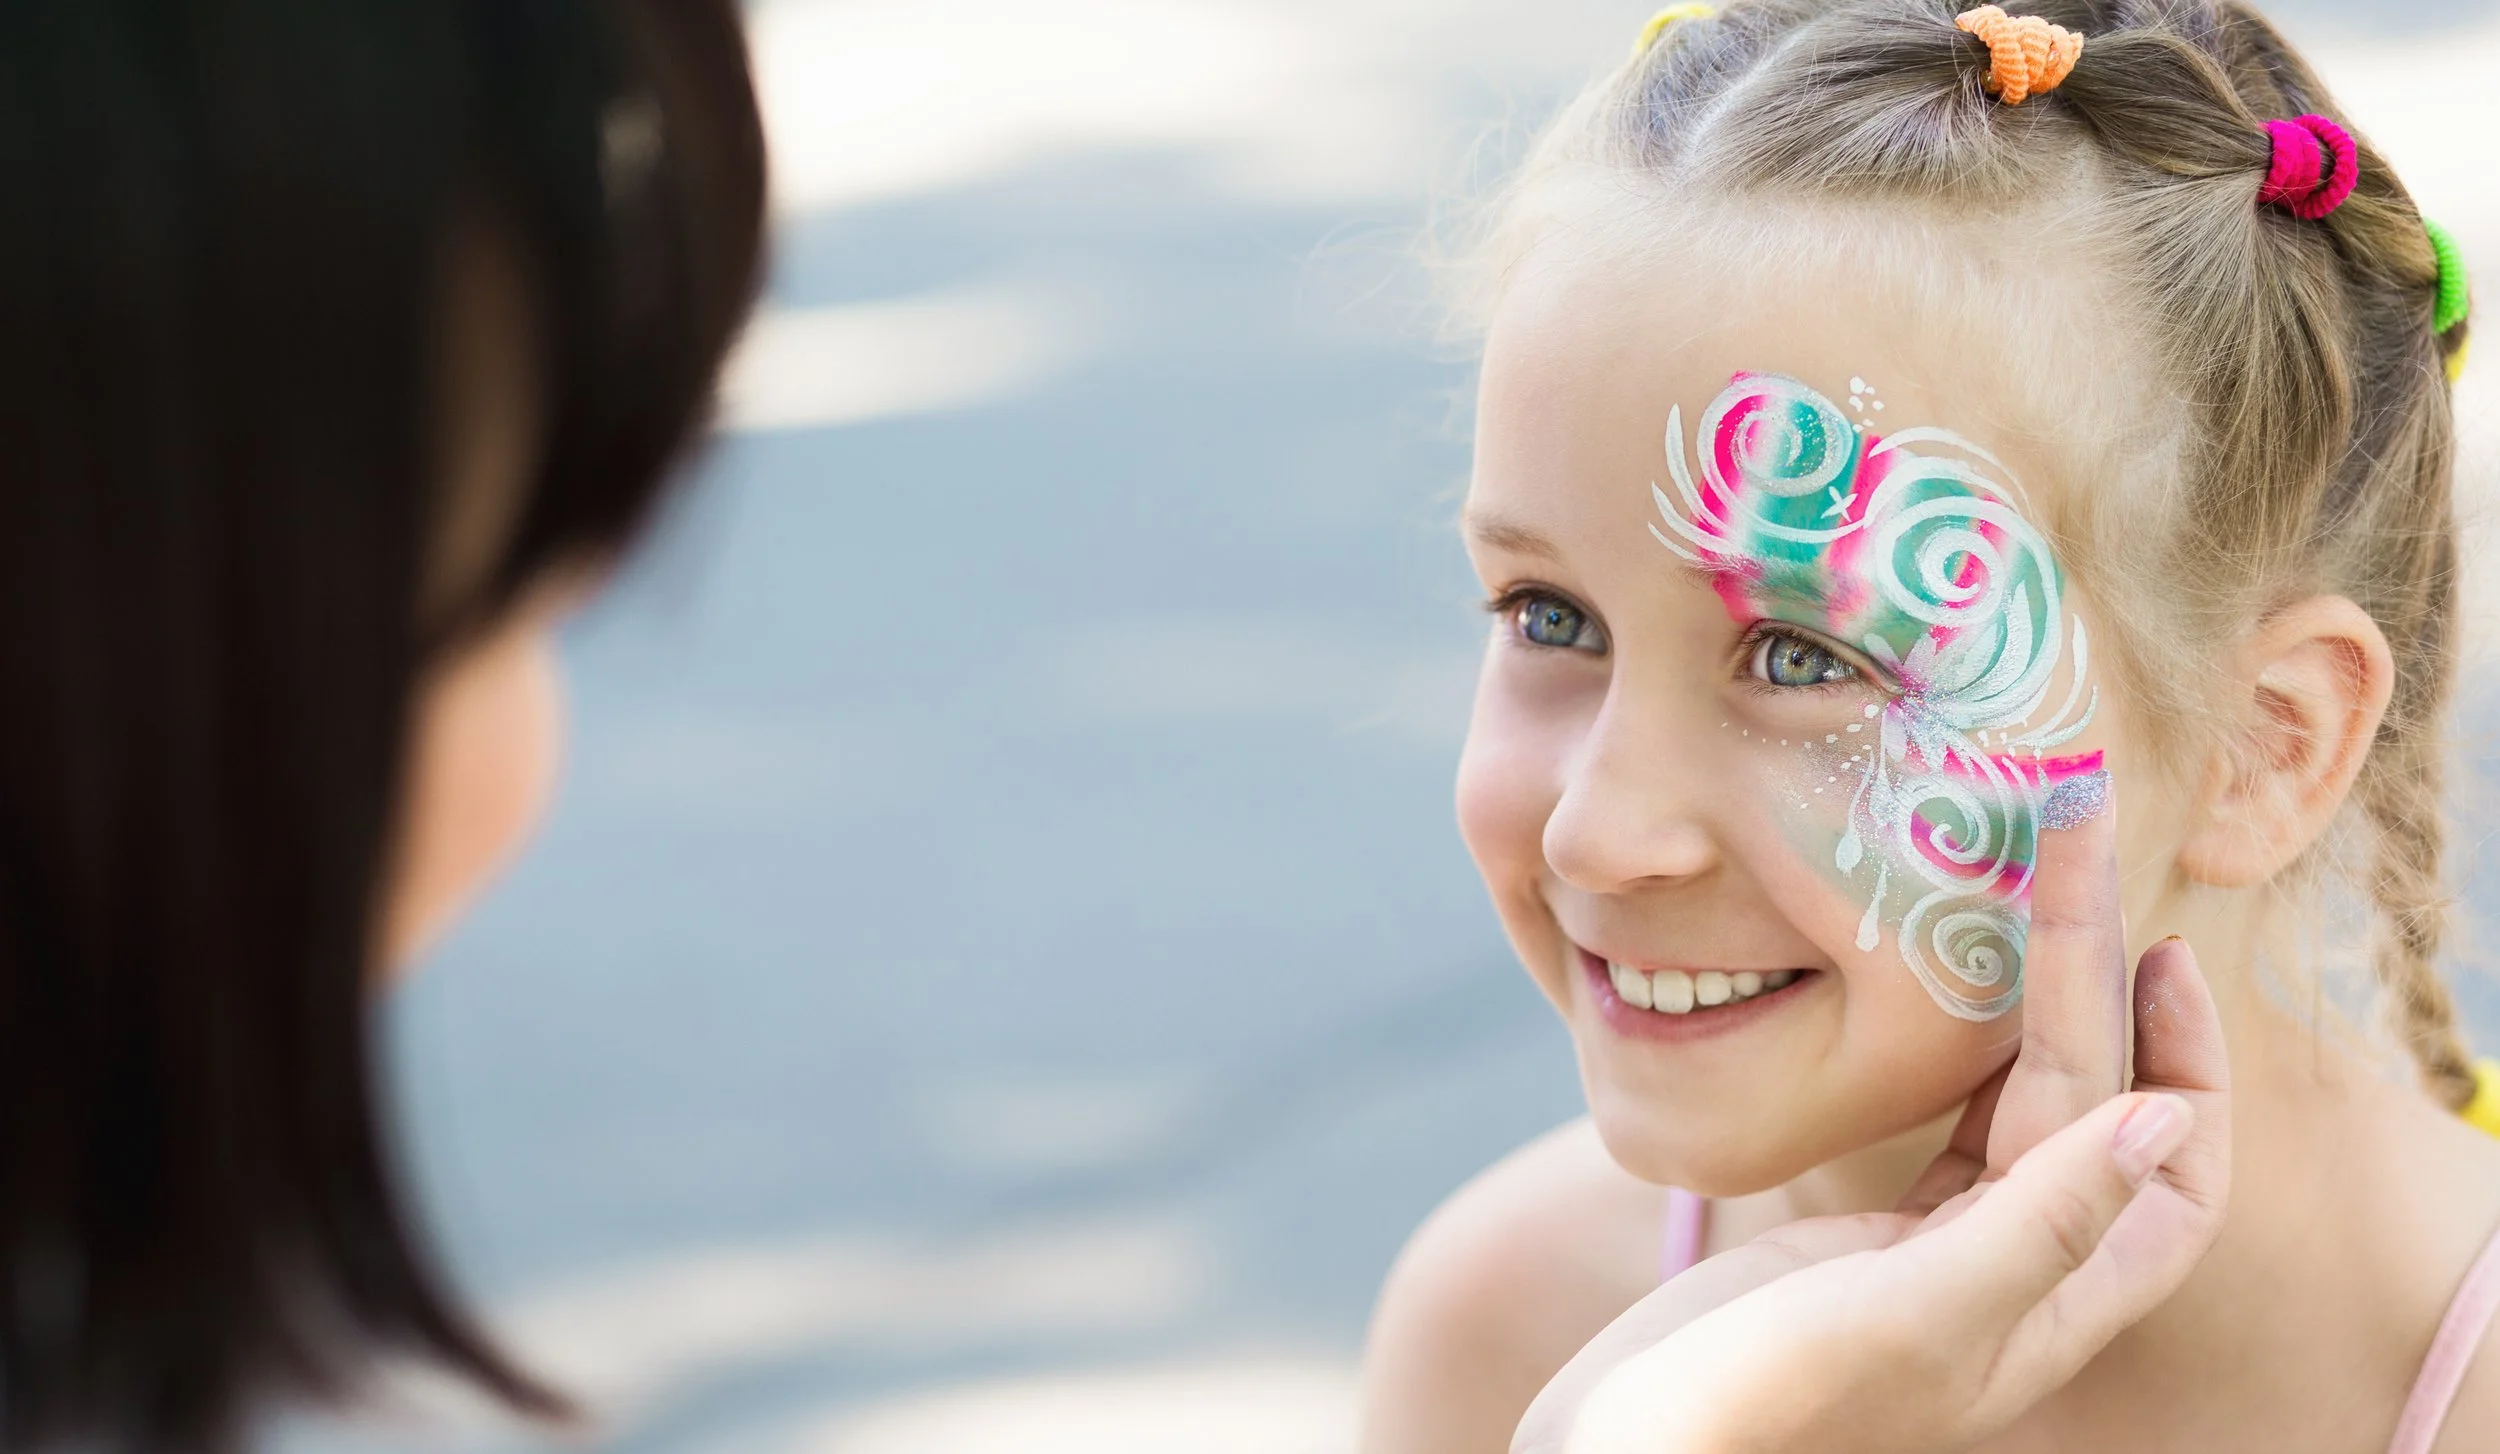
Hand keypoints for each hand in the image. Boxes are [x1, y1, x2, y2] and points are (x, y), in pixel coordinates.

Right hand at [1513, 801, 2231, 1453]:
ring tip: (2039, 892)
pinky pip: (1950, 1125)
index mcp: (2051, 1315)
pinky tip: (1953, 987)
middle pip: (2095, 1110)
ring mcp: (1940, 1258)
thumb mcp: (1909, 1316)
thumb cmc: (1763, 1398)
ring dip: (2041, 1000)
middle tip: (2081, 845)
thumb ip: (2039, 1225)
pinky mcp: (1866, 1240)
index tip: (2157, 948)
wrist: (1630, 1442)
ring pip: (2027, 1108)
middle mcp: (2015, 1281)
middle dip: (2100, 979)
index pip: (2174, 1172)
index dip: (2185, 1058)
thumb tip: (2164, 1117)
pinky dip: (1962, 1044)